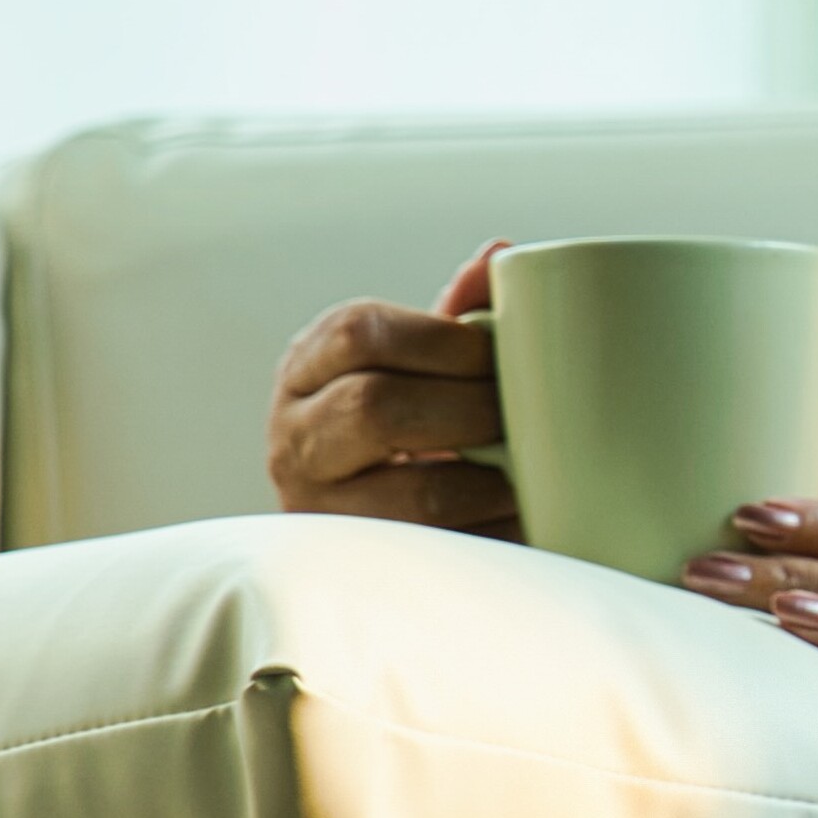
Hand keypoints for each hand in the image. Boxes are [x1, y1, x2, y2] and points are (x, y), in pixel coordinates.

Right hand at [269, 247, 513, 533]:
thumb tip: (500, 254)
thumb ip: (454, 313)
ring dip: (484, 481)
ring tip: (523, 470)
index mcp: (308, 364)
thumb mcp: (414, 360)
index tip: (496, 351)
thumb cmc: (401, 413)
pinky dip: (489, 534)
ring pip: (410, 495)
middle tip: (516, 412)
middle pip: (376, 408)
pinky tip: (516, 518)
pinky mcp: (355, 563)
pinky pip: (436, 554)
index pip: (358, 333)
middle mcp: (294, 433)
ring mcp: (316, 504)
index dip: (440, 340)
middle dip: (467, 410)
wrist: (361, 507)